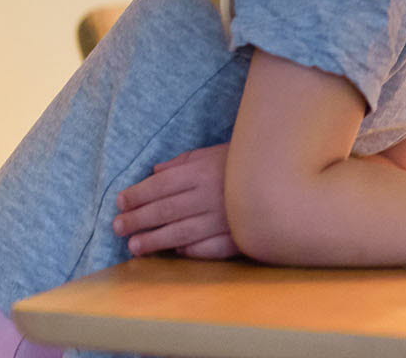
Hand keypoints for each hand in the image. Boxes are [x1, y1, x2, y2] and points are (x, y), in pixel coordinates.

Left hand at [114, 144, 237, 258]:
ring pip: (178, 233)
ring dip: (153, 241)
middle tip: (117, 227)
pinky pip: (206, 248)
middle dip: (136, 220)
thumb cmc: (246, 162)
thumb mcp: (214, 152)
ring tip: (134, 246)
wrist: (288, 178)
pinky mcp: (237, 237)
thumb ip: (183, 162)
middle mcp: (208, 196)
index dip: (136, 195)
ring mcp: (222, 219)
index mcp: (201, 171)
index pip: (159, 185)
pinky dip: (188, 251)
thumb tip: (154, 172)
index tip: (120, 202)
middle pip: (163, 210)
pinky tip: (174, 251)